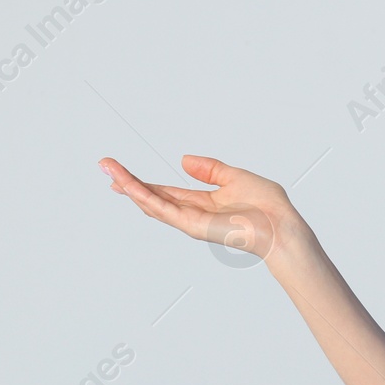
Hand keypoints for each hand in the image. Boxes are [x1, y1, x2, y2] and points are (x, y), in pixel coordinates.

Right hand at [99, 154, 302, 262]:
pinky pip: (162, 208)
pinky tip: (128, 184)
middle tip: (104, 167)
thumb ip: (210, 169)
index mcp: (202, 202)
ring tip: (108, 169)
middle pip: (152, 197)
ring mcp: (189, 221)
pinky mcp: (191, 225)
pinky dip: (143, 195)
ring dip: (128, 184)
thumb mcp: (235, 176)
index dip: (143, 181)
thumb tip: (184, 160)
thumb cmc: (267, 205)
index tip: (121, 171)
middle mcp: (192, 214)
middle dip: (127, 182)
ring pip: (150, 202)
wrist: (280, 224)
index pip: (166, 191)